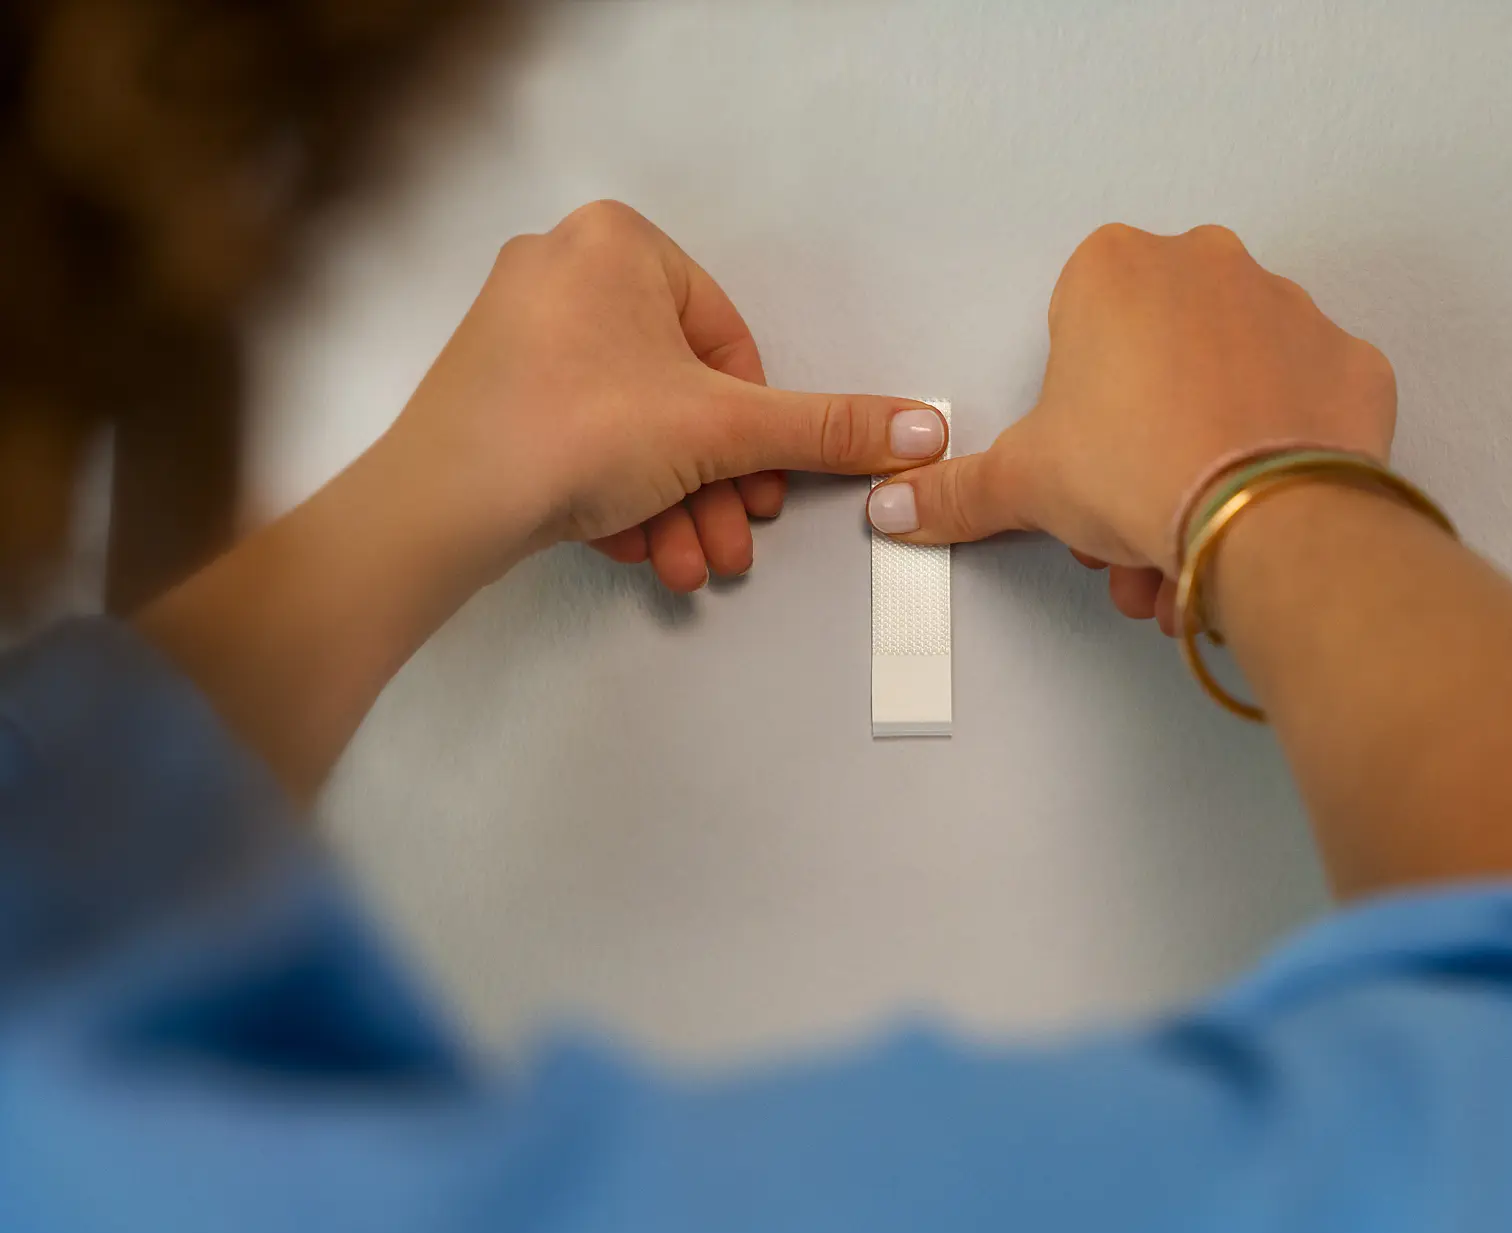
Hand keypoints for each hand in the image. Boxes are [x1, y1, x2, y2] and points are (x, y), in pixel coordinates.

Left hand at [391, 200, 949, 590]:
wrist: (443, 507)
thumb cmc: (578, 432)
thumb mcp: (725, 430)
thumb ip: (827, 430)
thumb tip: (923, 428)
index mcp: (617, 243)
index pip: (726, 337)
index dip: (756, 425)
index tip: (761, 486)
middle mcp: (562, 270)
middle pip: (681, 392)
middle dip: (714, 484)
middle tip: (735, 540)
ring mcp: (519, 333)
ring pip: (633, 426)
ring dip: (676, 505)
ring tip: (692, 565)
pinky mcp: (491, 391)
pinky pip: (582, 438)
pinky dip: (619, 496)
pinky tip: (636, 550)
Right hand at [866, 222, 1394, 631]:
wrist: (1264, 519)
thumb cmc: (1137, 471)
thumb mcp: (1025, 484)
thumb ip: (958, 491)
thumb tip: (896, 505)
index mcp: (1115, 269)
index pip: (1076, 335)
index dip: (1072, 417)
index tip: (1081, 470)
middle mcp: (1209, 265)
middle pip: (1156, 367)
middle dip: (1136, 457)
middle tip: (1127, 528)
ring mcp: (1292, 308)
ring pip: (1229, 392)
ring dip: (1200, 468)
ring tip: (1186, 553)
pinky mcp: (1353, 364)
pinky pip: (1305, 407)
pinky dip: (1278, 457)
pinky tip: (1257, 514)